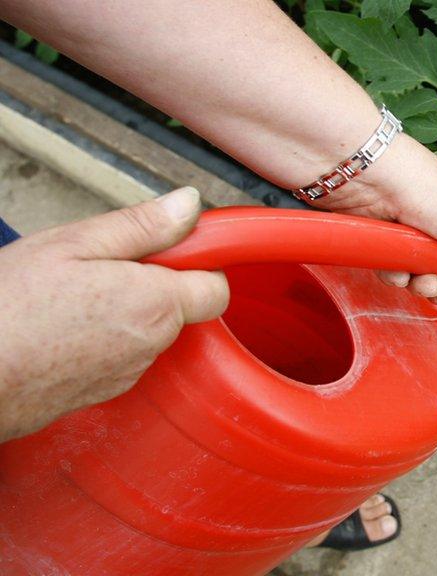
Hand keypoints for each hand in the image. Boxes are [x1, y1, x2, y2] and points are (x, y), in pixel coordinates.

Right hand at [0, 188, 228, 441]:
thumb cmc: (8, 309)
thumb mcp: (72, 245)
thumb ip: (141, 226)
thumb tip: (189, 204)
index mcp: (155, 304)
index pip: (217, 288)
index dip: (198, 264)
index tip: (165, 249)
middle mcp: (152, 345)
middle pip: (180, 307)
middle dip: (153, 283)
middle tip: (99, 268)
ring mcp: (128, 373)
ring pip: (148, 331)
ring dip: (125, 311)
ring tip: (70, 299)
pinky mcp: (104, 392)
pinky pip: (122, 356)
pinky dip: (103, 338)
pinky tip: (61, 328)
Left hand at [308, 134, 436, 303]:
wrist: (377, 181)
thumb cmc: (431, 194)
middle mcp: (436, 223)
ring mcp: (407, 232)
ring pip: (418, 274)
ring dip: (422, 285)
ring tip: (420, 281)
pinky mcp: (381, 240)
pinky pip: (392, 270)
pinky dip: (396, 276)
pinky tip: (397, 272)